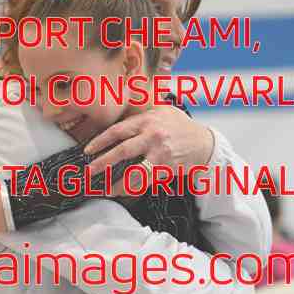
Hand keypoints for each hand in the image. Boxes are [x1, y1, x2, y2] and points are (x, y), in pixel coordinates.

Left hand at [84, 106, 214, 179]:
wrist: (205, 143)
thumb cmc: (181, 127)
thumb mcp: (163, 111)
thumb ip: (142, 110)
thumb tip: (122, 100)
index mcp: (147, 121)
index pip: (118, 130)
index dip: (100, 141)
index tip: (88, 150)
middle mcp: (152, 136)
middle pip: (122, 150)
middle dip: (103, 162)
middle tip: (90, 171)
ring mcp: (160, 153)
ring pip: (134, 171)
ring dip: (117, 182)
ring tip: (104, 189)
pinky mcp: (167, 167)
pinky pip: (146, 181)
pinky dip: (133, 188)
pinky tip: (123, 193)